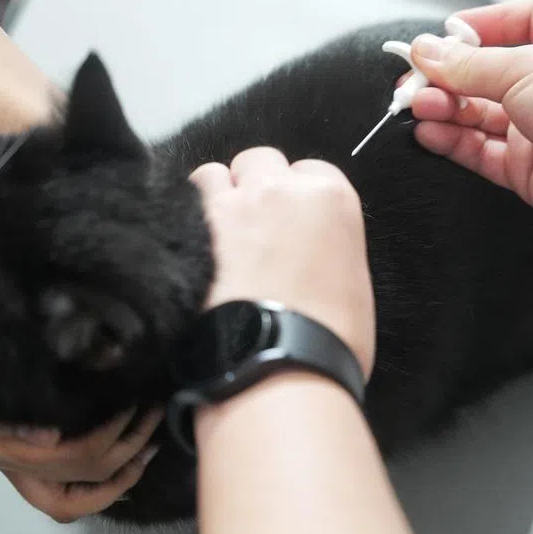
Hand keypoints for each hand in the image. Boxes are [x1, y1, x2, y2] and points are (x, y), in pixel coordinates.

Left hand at [189, 148, 375, 378]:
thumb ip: (329, 248)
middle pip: (259, 161)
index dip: (296, 195)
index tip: (290, 222)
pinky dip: (180, 221)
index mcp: (331, 198)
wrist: (280, 372)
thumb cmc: (328, 341)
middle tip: (249, 228)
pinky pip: (179, 203)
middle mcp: (280, 190)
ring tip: (212, 237)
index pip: (310, 170)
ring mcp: (231, 206)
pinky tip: (185, 251)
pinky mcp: (190, 231)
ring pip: (212, 174)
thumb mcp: (352, 283)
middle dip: (253, 186)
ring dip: (213, 198)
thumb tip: (307, 256)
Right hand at [408, 0, 532, 238]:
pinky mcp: (527, 168)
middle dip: (444, 77)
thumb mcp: (523, 65)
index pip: (512, 21)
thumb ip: (467, 64)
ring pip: (477, 114)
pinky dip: (452, 141)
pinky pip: (480, 150)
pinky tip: (429, 131)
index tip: (439, 39)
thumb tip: (423, 51)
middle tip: (411, 85)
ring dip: (444, 108)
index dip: (475, 27)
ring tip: (415, 107)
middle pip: (483, 73)